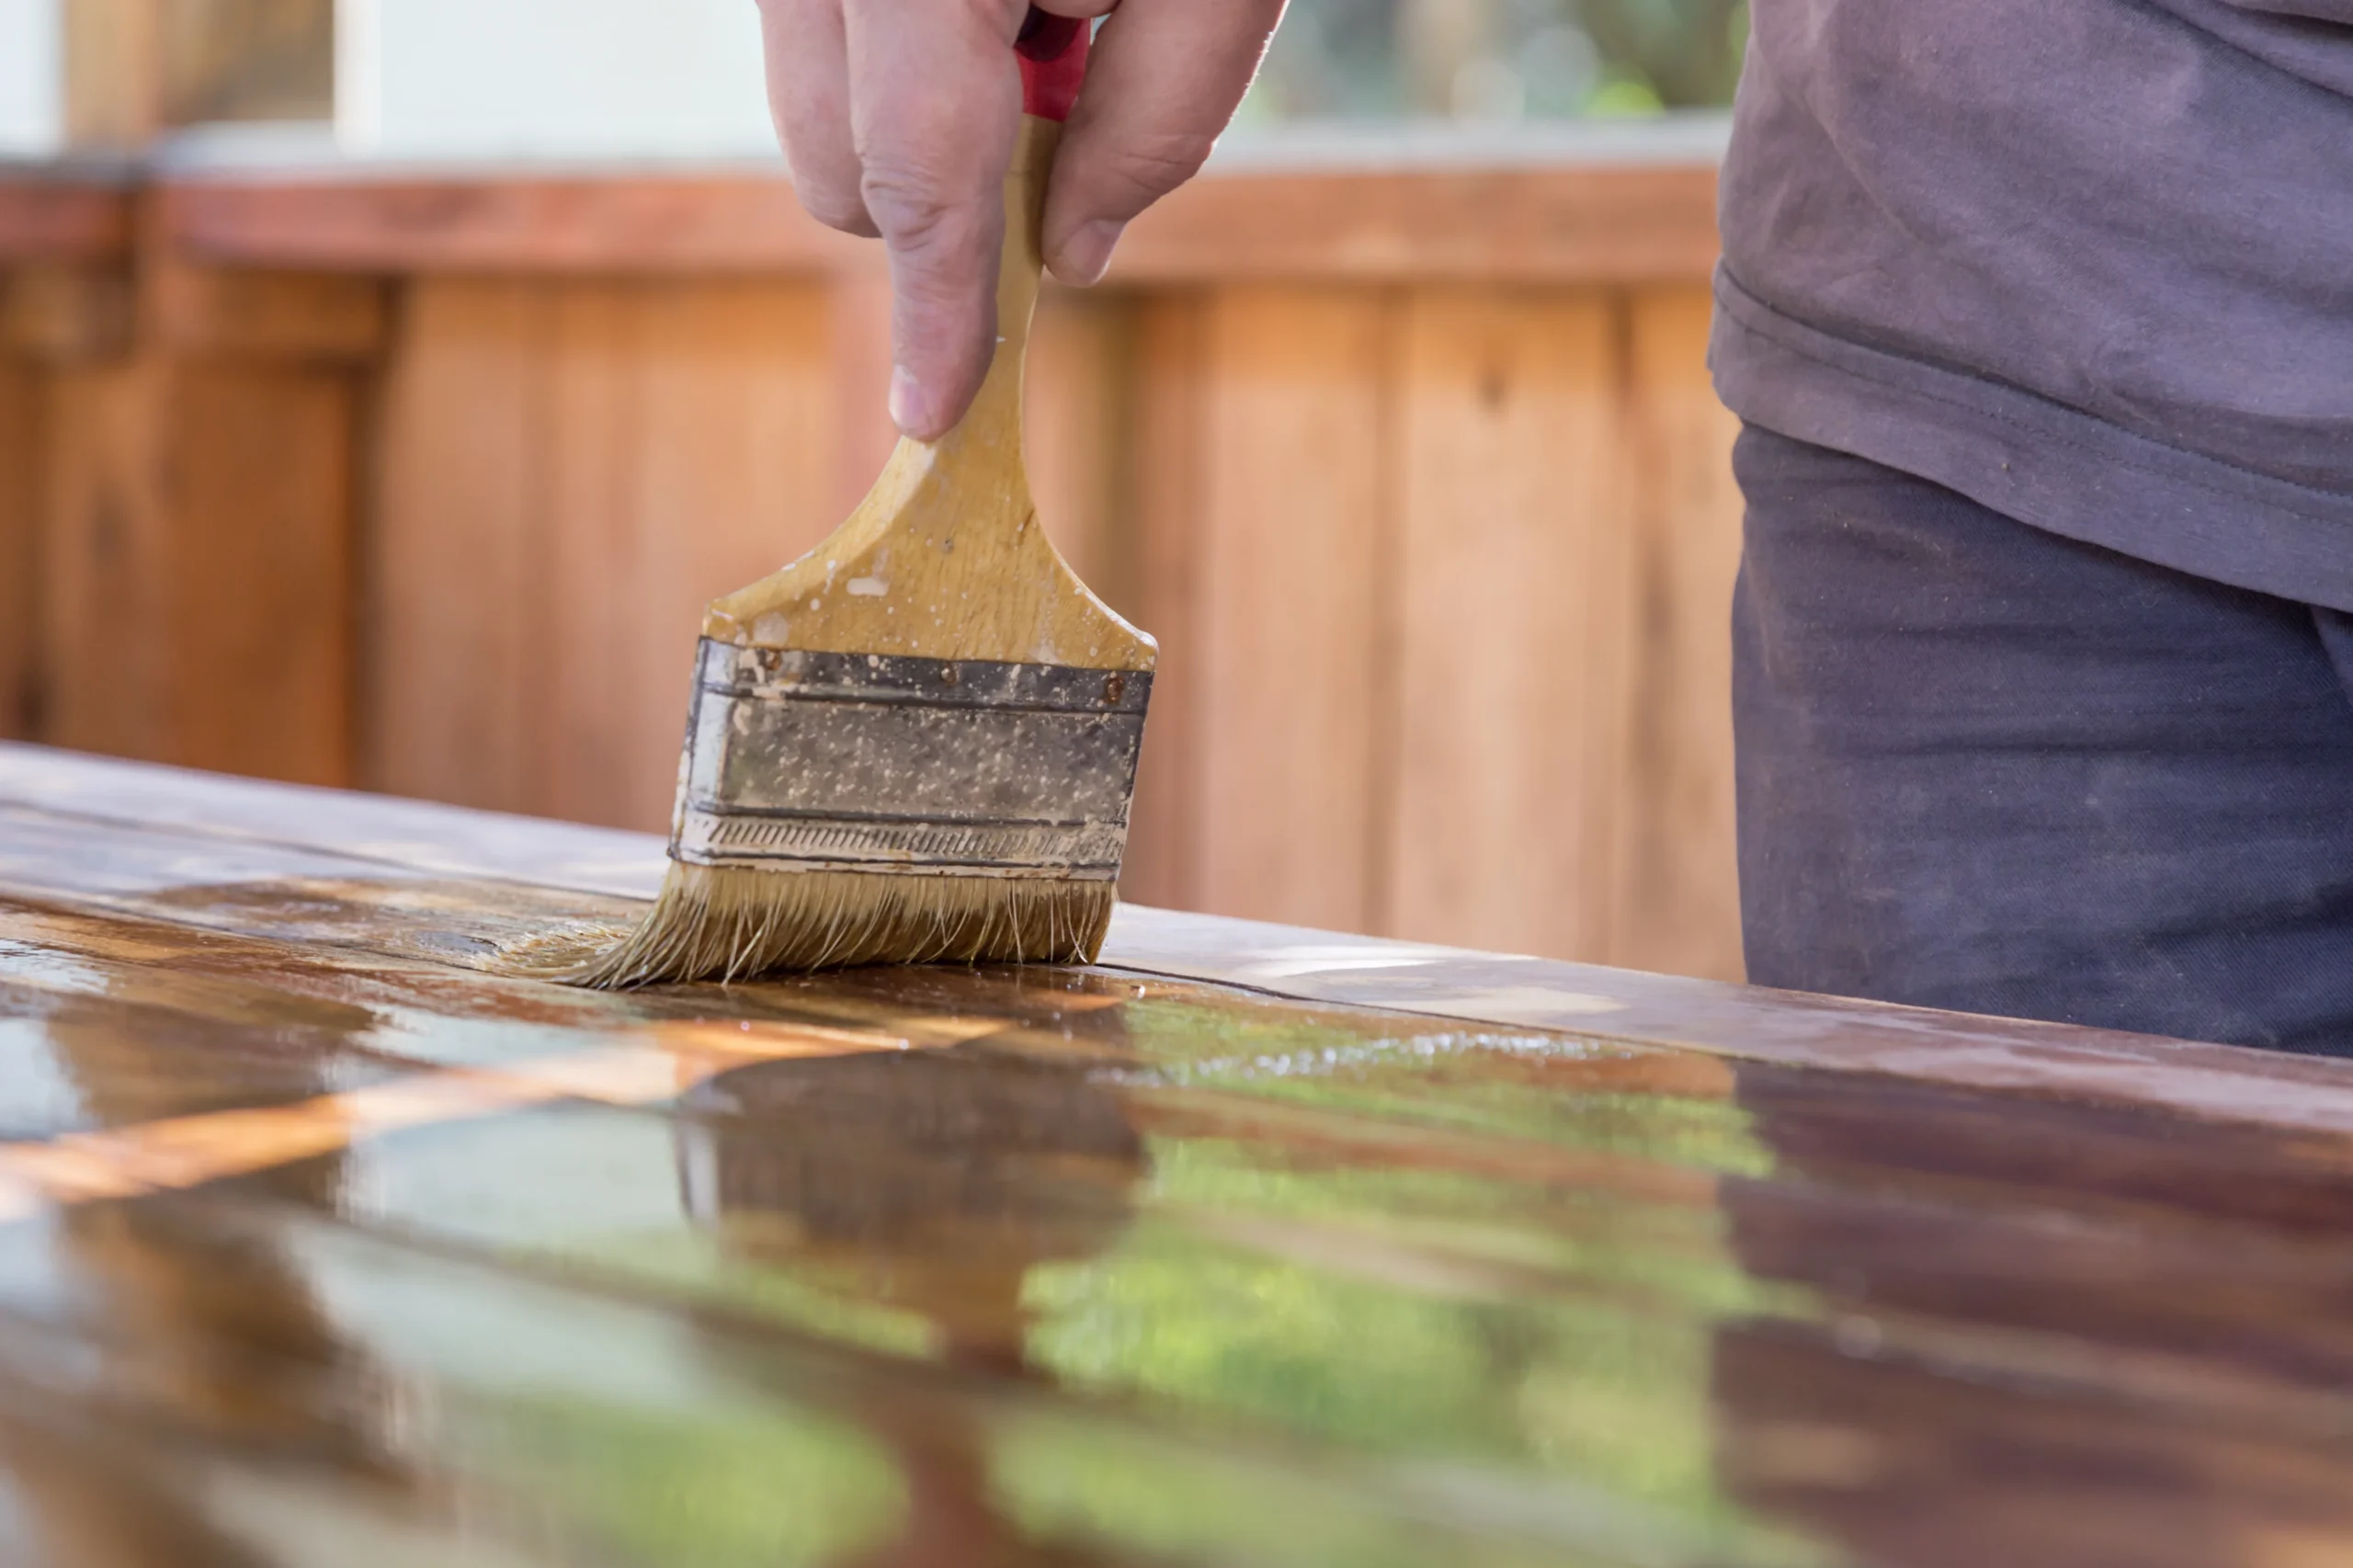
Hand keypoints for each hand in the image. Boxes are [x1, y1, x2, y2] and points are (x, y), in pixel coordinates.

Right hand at [756, 0, 1285, 438]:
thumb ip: (1160, 119)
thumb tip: (1073, 253)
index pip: (912, 173)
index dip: (933, 307)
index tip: (932, 411)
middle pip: (838, 158)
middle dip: (951, 186)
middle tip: (1075, 73)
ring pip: (815, 99)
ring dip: (933, 106)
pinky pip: (823, 27)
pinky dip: (912, 40)